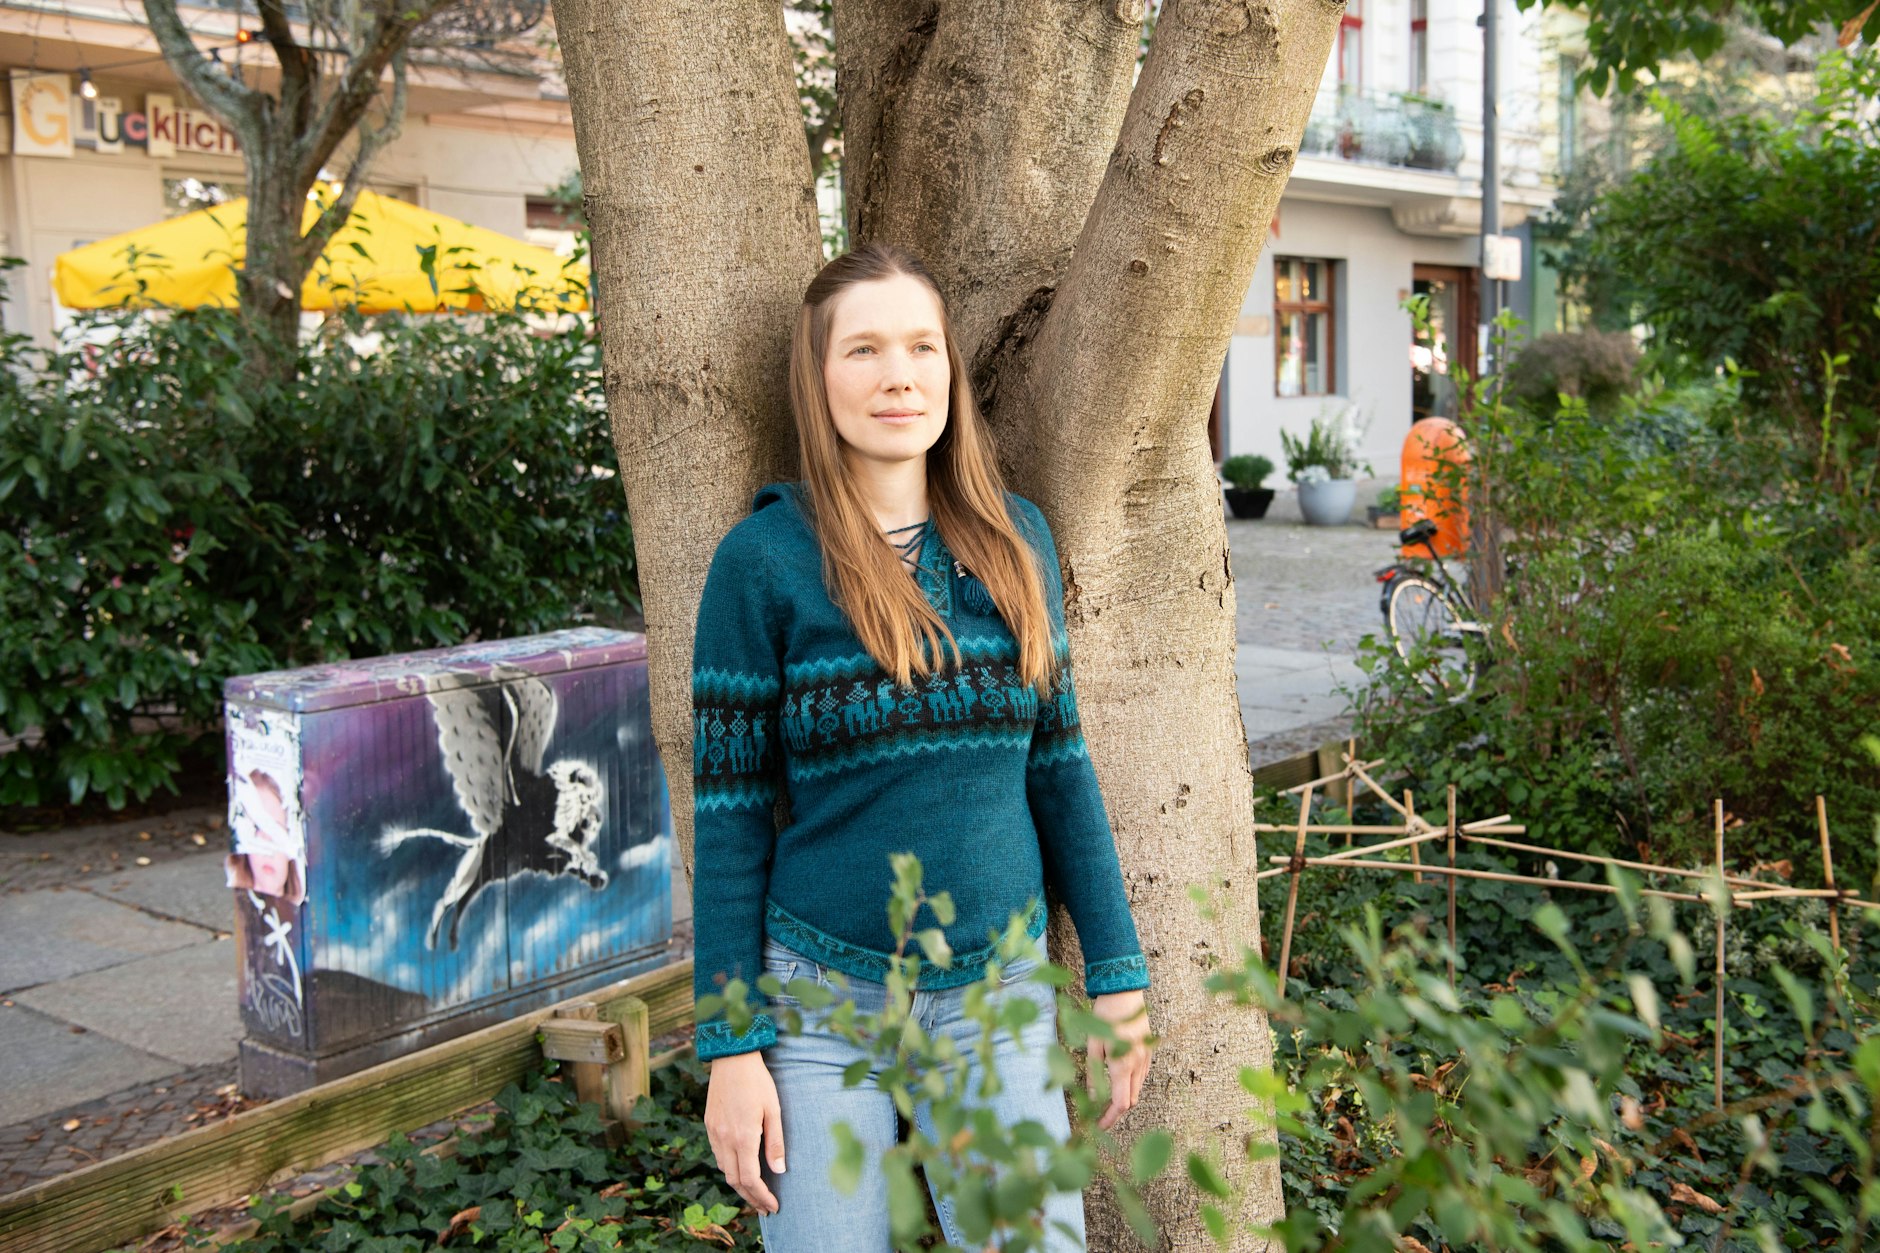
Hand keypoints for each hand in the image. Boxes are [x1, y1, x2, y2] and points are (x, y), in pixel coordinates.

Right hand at [704, 1051, 784, 1214]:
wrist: (732, 1057)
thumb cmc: (758, 1081)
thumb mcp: (774, 1110)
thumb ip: (776, 1142)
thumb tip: (779, 1172)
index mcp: (743, 1137)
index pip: (750, 1180)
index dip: (762, 1197)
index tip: (774, 1206)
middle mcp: (725, 1139)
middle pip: (735, 1181)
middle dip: (751, 1198)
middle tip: (765, 1208)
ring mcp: (714, 1132)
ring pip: (724, 1170)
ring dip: (739, 1185)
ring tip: (754, 1193)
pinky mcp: (709, 1125)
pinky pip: (718, 1155)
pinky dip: (729, 1168)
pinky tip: (741, 1168)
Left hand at [1087, 989, 1152, 1129]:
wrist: (1125, 991)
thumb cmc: (1105, 1016)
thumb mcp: (1093, 1045)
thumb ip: (1094, 1073)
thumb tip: (1093, 1097)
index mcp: (1123, 1065)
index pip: (1121, 1103)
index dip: (1110, 1119)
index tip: (1099, 1126)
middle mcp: (1138, 1064)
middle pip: (1131, 1100)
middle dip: (1116, 1112)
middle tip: (1099, 1116)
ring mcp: (1146, 1058)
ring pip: (1137, 1088)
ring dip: (1124, 1098)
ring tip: (1106, 1101)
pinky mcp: (1149, 1050)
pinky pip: (1141, 1076)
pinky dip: (1131, 1085)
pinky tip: (1118, 1081)